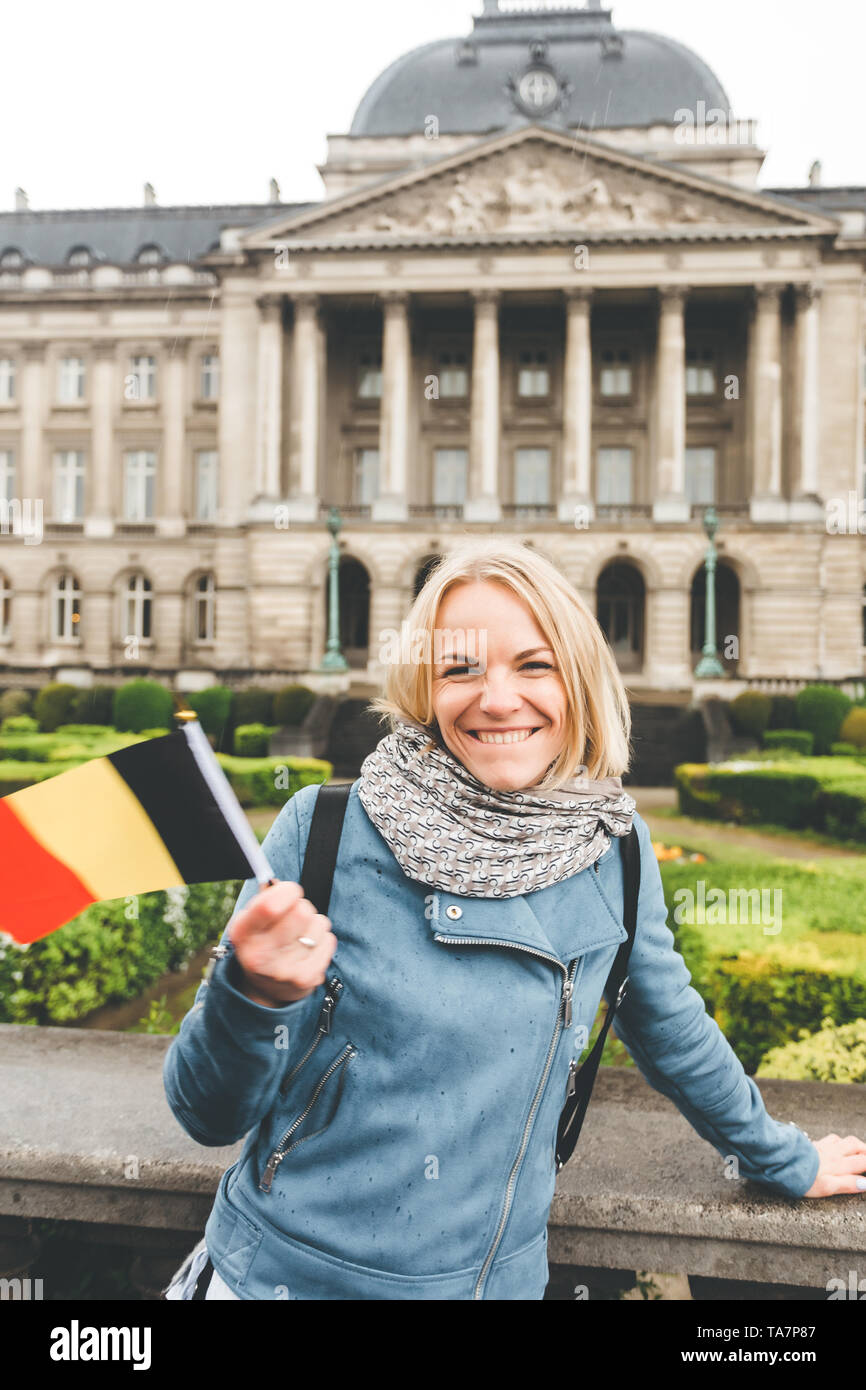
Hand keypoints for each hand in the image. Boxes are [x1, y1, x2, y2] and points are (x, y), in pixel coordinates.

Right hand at [228, 880, 336, 1007]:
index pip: (269, 906)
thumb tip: (275, 881)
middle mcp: (260, 955)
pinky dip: (323, 939)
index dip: (287, 891)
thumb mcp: (252, 922)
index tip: (290, 892)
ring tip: (301, 935)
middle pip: (301, 912)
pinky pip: (329, 940)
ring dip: (314, 924)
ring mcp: (284, 970)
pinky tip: (309, 947)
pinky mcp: (307, 979)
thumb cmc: (263, 942)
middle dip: (302, 906)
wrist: (267, 989)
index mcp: (243, 935)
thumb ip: (264, 899)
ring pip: (319, 923)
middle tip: (295, 916)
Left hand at [802, 1133, 865, 1196]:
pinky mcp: (812, 1144)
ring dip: (854, 1144)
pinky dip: (838, 1140)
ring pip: (843, 1140)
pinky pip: (830, 1138)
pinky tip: (836, 1143)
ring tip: (858, 1149)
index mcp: (838, 1165)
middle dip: (865, 1151)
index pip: (862, 1162)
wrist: (780, 1161)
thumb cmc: (802, 1177)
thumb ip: (847, 1184)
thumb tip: (865, 1184)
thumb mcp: (827, 1187)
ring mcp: (822, 1147)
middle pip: (855, 1146)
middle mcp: (833, 1153)